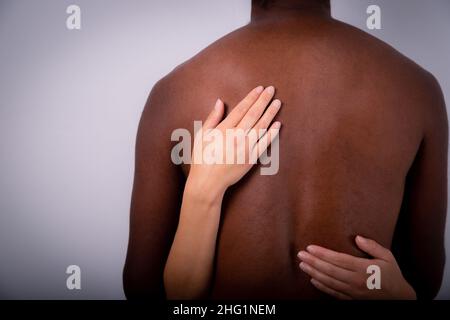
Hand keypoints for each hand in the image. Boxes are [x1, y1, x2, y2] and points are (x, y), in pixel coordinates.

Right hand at [187, 85, 281, 196]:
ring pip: (261, 126)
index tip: (260, 88)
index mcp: (224, 129)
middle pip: (254, 114)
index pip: (241, 109)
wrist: (208, 182)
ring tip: (278, 103)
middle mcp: (236, 136)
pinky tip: (278, 124)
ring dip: (271, 113)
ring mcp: (246, 147)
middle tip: (272, 90)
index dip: (252, 97)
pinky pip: (265, 143)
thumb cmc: (202, 158)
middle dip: (263, 100)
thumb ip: (212, 117)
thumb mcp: (202, 135)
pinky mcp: (251, 158)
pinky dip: (272, 133)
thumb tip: (220, 101)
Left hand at [297, 235, 415, 299]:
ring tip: (302, 265)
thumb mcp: (388, 257)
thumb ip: (373, 246)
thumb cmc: (392, 276)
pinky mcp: (352, 300)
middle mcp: (356, 281)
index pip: (338, 259)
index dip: (323, 253)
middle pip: (330, 270)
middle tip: (300, 254)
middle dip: (313, 262)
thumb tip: (358, 238)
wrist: (400, 299)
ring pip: (329, 282)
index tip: (310, 247)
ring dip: (314, 273)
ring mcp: (353, 292)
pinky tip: (313, 279)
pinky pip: (334, 293)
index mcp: (364, 269)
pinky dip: (322, 287)